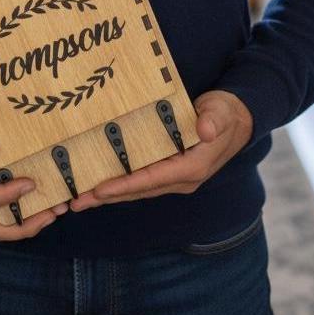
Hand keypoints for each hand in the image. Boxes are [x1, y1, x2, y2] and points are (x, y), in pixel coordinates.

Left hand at [68, 90, 253, 212]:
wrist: (237, 120)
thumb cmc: (226, 112)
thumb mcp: (221, 112)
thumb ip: (213, 120)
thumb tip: (206, 130)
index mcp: (192, 168)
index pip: (151, 180)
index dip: (124, 185)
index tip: (99, 190)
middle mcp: (182, 179)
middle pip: (138, 190)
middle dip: (107, 196)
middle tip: (76, 202)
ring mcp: (175, 177)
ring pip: (137, 189)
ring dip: (109, 194)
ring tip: (80, 199)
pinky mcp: (169, 171)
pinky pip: (140, 181)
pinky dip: (119, 185)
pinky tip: (100, 185)